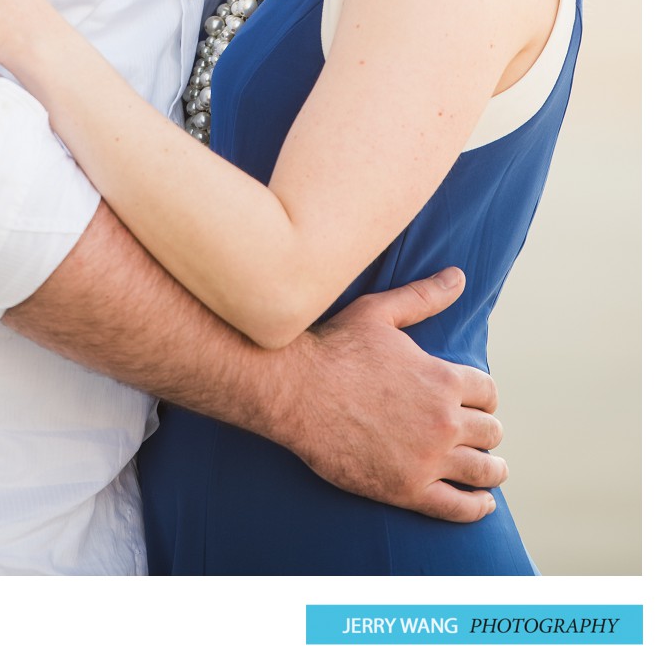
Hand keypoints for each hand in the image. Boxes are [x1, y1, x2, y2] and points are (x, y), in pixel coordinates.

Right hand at [276, 267, 504, 522]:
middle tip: (476, 435)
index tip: (474, 403)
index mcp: (443, 379)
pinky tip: (480, 502)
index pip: (488, 393)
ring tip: (490, 470)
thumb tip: (459, 277)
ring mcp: (428, 458)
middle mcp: (444, 421)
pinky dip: (477, 506)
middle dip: (485, 431)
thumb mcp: (378, 313)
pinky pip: (460, 506)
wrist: (290, 391)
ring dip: (492, 469)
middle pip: (490, 432)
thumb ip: (423, 297)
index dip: (482, 397)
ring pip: (485, 470)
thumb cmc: (332, 348)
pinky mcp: (408, 489)